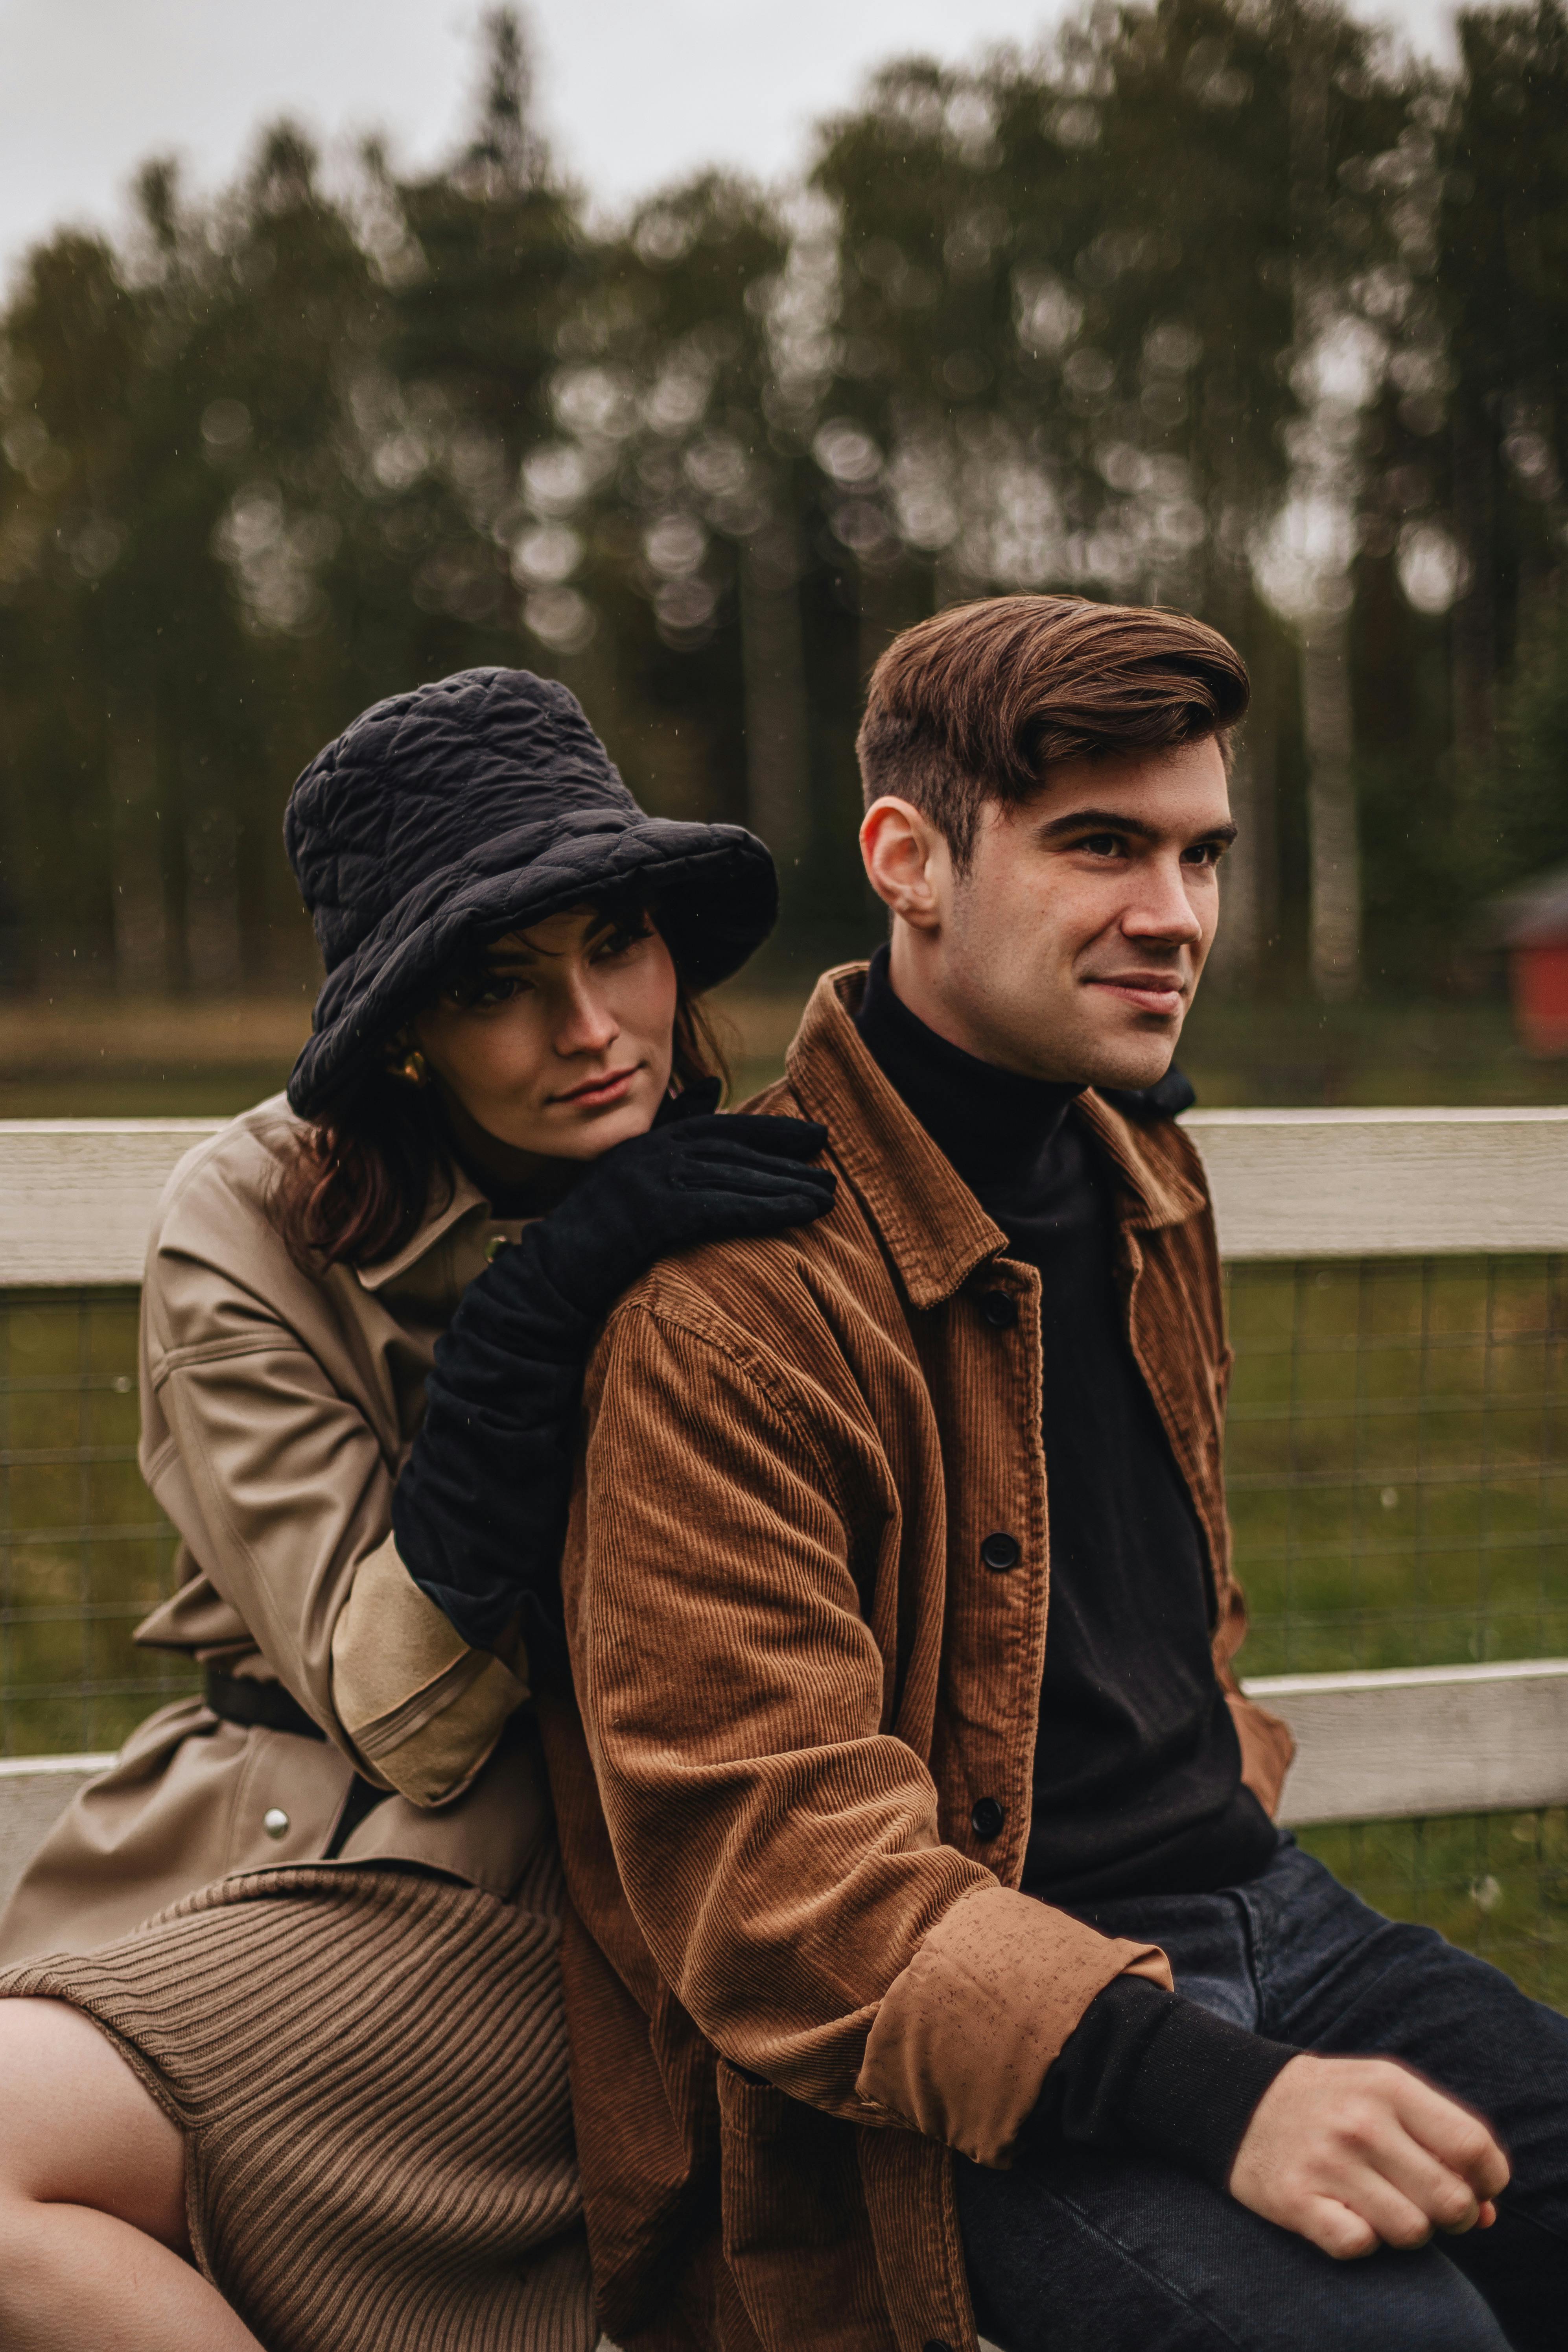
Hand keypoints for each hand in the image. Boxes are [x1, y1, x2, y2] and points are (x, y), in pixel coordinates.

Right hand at [530, 1111, 834, 1321]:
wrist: (549, 1283)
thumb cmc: (593, 1241)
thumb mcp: (632, 1179)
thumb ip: (670, 1133)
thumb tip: (709, 1088)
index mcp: (645, 1144)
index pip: (718, 1127)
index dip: (768, 1130)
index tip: (814, 1136)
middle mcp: (647, 1152)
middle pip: (730, 1147)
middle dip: (783, 1153)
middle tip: (830, 1161)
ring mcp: (647, 1180)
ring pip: (731, 1175)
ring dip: (784, 1183)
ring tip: (826, 1195)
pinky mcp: (652, 1213)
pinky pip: (721, 1206)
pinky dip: (763, 1207)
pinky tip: (799, 1213)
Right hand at [1228, 2053, 1508, 2259]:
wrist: (1237, 2098)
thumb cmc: (1331, 2101)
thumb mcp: (1386, 2097)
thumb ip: (1443, 2144)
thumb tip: (1490, 2215)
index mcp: (1389, 2086)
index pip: (1474, 2147)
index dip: (1489, 2180)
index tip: (1475, 2187)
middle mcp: (1361, 2122)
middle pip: (1452, 2201)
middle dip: (1455, 2216)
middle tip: (1430, 2205)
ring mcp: (1327, 2161)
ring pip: (1412, 2232)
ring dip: (1407, 2230)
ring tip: (1383, 2206)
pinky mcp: (1296, 2199)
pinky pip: (1360, 2246)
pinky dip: (1361, 2240)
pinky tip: (1345, 2213)